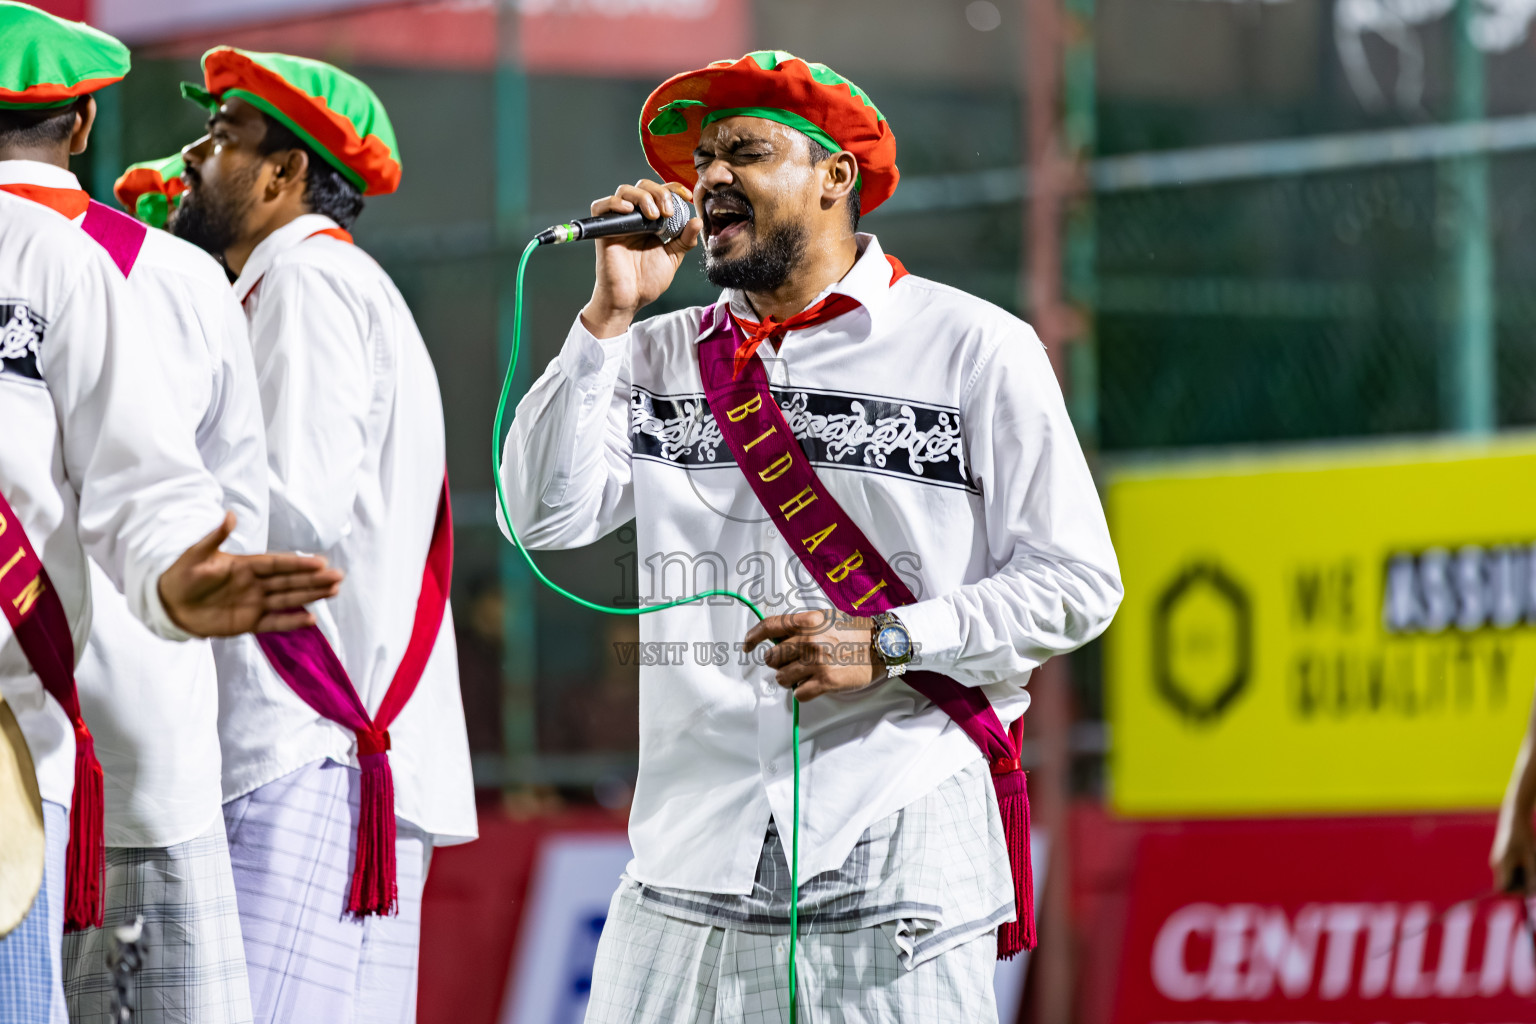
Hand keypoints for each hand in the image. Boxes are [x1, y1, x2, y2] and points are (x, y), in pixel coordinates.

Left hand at [156, 512, 344, 636]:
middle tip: (338, 576)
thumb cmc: (182, 575)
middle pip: (290, 581)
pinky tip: (310, 619)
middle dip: (314, 579)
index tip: (320, 561)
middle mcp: (255, 584)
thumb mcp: (196, 554)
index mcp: (246, 565)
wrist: (168, 604)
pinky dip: (291, 622)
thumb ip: (215, 537)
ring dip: (311, 595)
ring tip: (334, 591)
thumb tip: (230, 514)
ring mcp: (254, 603)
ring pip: (288, 599)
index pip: (277, 564)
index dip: (298, 562)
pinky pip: (273, 623)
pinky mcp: (248, 623)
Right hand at [581, 179, 702, 337]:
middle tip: (668, 211)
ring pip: (624, 190)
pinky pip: (601, 206)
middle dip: (659, 192)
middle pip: (643, 186)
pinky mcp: (603, 230)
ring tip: (653, 215)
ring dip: (642, 197)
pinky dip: (614, 202)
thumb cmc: (647, 281)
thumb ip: (685, 240)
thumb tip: (697, 220)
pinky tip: (628, 210)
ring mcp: (618, 222)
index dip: (673, 188)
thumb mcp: (673, 258)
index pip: (660, 192)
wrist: (630, 299)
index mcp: (651, 221)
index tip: (686, 196)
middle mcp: (634, 218)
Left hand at [742, 609, 881, 701]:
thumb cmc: (854, 631)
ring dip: (790, 679)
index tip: (747, 646)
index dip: (752, 637)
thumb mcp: (825, 617)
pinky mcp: (825, 682)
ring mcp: (816, 663)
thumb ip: (800, 626)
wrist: (880, 645)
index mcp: (806, 622)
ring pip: (782, 678)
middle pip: (772, 658)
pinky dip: (803, 692)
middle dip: (778, 663)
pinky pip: (799, 694)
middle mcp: (808, 641)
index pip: (768, 627)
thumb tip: (778, 637)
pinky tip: (813, 685)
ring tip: (804, 674)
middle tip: (791, 663)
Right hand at [1492, 800, 1535, 893]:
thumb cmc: (1524, 837)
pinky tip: (1528, 861)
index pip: (1503, 890)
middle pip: (1507, 885)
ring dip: (1523, 878)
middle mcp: (1496, 866)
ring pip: (1509, 878)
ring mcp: (1498, 862)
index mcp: (1501, 866)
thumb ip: (1531, 877)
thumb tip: (1531, 893)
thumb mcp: (1531, 858)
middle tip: (1535, 877)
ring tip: (1532, 865)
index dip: (1517, 893)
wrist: (1514, 818)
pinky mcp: (1501, 858)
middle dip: (1522, 885)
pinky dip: (1520, 871)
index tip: (1531, 888)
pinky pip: (1510, 871)